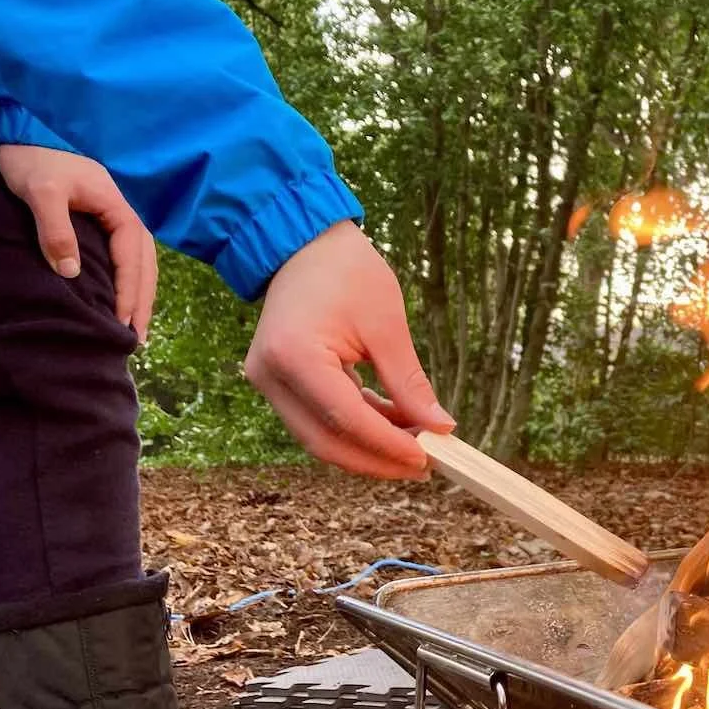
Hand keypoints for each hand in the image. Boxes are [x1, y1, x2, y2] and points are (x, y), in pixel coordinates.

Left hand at [0, 144, 157, 339]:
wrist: (28, 131)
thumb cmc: (36, 160)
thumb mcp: (41, 192)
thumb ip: (56, 230)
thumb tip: (71, 272)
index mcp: (120, 211)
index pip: (132, 261)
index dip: (129, 295)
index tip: (122, 324)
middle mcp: (127, 217)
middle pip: (145, 268)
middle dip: (143, 304)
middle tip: (139, 340)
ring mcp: (119, 219)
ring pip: (141, 265)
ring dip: (141, 297)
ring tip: (138, 327)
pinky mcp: (107, 221)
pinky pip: (128, 259)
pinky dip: (132, 282)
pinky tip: (126, 299)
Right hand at [245, 221, 454, 478]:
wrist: (303, 243)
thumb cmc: (346, 271)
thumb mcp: (386, 324)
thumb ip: (408, 381)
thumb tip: (439, 427)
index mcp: (294, 356)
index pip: (345, 420)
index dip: (388, 446)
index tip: (428, 457)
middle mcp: (271, 377)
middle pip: (325, 442)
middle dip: (377, 460)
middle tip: (424, 465)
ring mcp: (269, 383)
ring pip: (320, 438)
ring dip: (368, 447)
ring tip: (415, 444)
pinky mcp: (278, 384)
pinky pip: (318, 420)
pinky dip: (356, 427)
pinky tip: (393, 423)